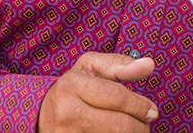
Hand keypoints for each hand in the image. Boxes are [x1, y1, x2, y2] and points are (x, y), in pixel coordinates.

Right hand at [37, 52, 158, 131]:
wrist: (40, 114)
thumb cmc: (73, 88)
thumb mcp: (91, 67)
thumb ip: (120, 65)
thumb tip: (149, 65)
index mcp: (72, 86)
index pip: (117, 98)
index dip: (140, 106)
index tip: (152, 111)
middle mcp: (66, 113)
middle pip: (119, 126)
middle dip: (140, 127)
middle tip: (145, 125)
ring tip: (132, 130)